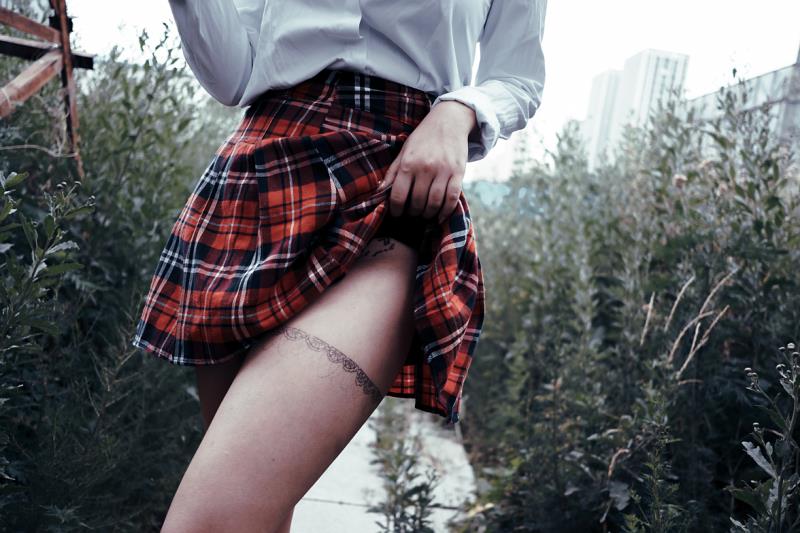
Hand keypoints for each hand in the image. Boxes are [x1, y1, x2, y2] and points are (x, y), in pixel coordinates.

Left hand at [381, 100, 475, 223]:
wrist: (449, 120)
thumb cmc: (423, 138)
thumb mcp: (404, 151)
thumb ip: (392, 172)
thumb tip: (379, 192)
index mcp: (409, 163)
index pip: (398, 195)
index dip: (396, 210)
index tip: (397, 213)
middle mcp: (425, 168)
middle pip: (417, 202)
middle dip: (413, 212)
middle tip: (412, 213)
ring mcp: (443, 171)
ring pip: (434, 203)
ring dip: (428, 214)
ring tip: (425, 214)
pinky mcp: (458, 173)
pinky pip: (452, 198)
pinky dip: (446, 211)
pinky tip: (440, 216)